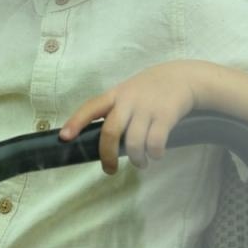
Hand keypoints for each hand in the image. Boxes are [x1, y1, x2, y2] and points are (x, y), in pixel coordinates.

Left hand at [60, 61, 204, 173]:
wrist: (183, 77)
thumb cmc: (151, 90)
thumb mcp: (129, 92)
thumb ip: (116, 111)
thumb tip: (104, 143)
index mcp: (116, 95)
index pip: (90, 107)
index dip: (76, 122)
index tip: (64, 137)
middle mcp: (129, 100)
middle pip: (110, 132)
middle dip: (107, 155)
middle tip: (109, 170)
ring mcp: (147, 107)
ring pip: (134, 142)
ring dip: (136, 159)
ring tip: (141, 163)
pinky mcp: (165, 115)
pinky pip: (155, 142)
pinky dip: (155, 153)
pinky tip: (156, 155)